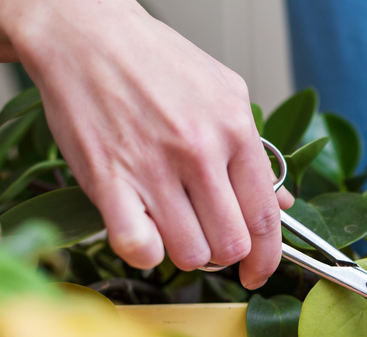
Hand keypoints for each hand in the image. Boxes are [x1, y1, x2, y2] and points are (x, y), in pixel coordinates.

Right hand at [0, 0, 293, 286]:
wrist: (85, 33)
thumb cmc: (155, 63)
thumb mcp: (225, 94)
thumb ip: (255, 154)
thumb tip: (281, 204)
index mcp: (235, 129)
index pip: (265, 218)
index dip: (267, 258)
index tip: (258, 272)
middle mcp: (199, 151)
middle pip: (231, 245)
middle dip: (224, 256)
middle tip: (210, 240)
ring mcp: (153, 167)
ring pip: (190, 254)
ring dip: (185, 252)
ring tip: (174, 228)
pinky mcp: (108, 180)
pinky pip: (139, 249)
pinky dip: (145, 253)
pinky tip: (143, 232)